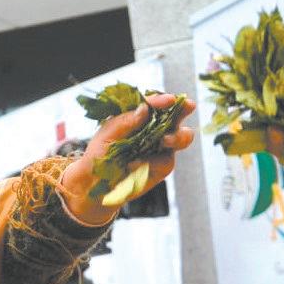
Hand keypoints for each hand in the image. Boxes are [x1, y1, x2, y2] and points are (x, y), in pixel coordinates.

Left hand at [60, 93, 196, 225]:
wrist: (96, 183)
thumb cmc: (99, 154)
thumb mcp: (106, 135)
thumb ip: (125, 121)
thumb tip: (145, 109)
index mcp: (139, 116)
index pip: (154, 104)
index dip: (163, 100)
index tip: (170, 100)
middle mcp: (154, 128)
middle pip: (175, 115)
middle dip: (183, 109)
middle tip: (187, 107)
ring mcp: (161, 147)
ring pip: (181, 137)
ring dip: (178, 136)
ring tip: (165, 140)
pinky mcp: (162, 166)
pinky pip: (166, 161)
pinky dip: (154, 162)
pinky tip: (137, 164)